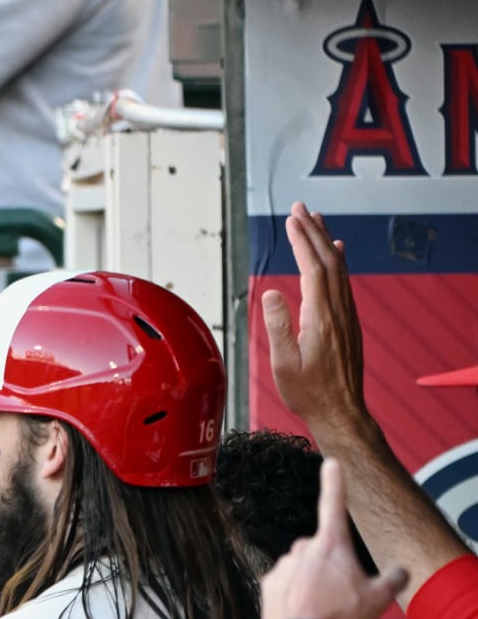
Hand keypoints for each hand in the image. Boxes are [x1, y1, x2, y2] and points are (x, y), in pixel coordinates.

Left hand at [260, 459, 406, 618]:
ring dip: (311, 583)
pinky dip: (294, 595)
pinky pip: (286, 585)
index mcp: (331, 545)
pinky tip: (303, 613)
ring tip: (322, 608)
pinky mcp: (268, 584)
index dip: (334, 483)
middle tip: (340, 593)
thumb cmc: (340, 617)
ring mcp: (282, 566)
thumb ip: (392, 581)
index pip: (334, 506)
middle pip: (321, 550)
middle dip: (331, 567)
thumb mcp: (378, 599)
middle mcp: (302, 549)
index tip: (331, 463)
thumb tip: (399, 573)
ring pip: (302, 569)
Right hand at [262, 202, 369, 436]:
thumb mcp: (283, 364)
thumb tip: (270, 293)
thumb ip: (278, 326)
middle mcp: (337, 312)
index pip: (312, 269)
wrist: (340, 411)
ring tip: (316, 220)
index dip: (302, 241)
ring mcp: (346, 316)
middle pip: (328, 262)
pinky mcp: (348, 323)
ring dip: (326, 242)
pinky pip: (344, 282)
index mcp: (320, 319)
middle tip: (301, 208)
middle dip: (314, 232)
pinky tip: (336, 252)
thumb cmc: (308, 392)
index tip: (292, 219)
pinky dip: (338, 261)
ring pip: (338, 269)